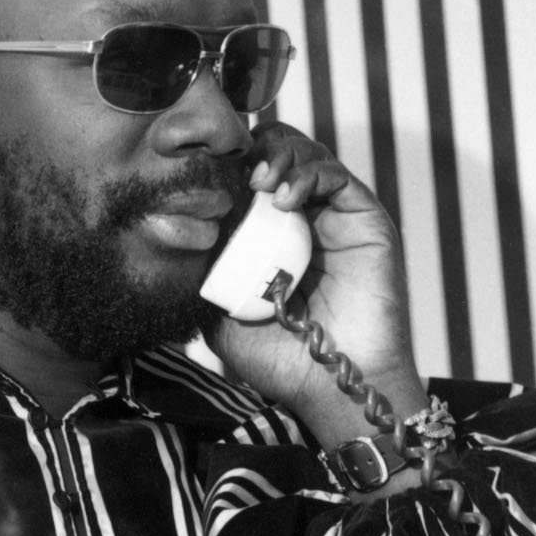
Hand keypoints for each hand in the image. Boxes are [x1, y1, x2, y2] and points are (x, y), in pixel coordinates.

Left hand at [203, 124, 425, 445]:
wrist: (330, 383)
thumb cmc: (278, 358)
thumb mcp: (221, 316)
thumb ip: (202, 281)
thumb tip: (170, 244)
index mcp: (269, 237)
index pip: (248, 181)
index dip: (228, 170)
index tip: (204, 180)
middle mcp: (304, 220)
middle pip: (279, 155)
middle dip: (255, 152)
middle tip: (236, 174)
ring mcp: (335, 217)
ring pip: (308, 156)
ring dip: (280, 156)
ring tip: (260, 182)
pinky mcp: (365, 218)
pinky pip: (338, 176)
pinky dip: (309, 175)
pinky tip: (284, 199)